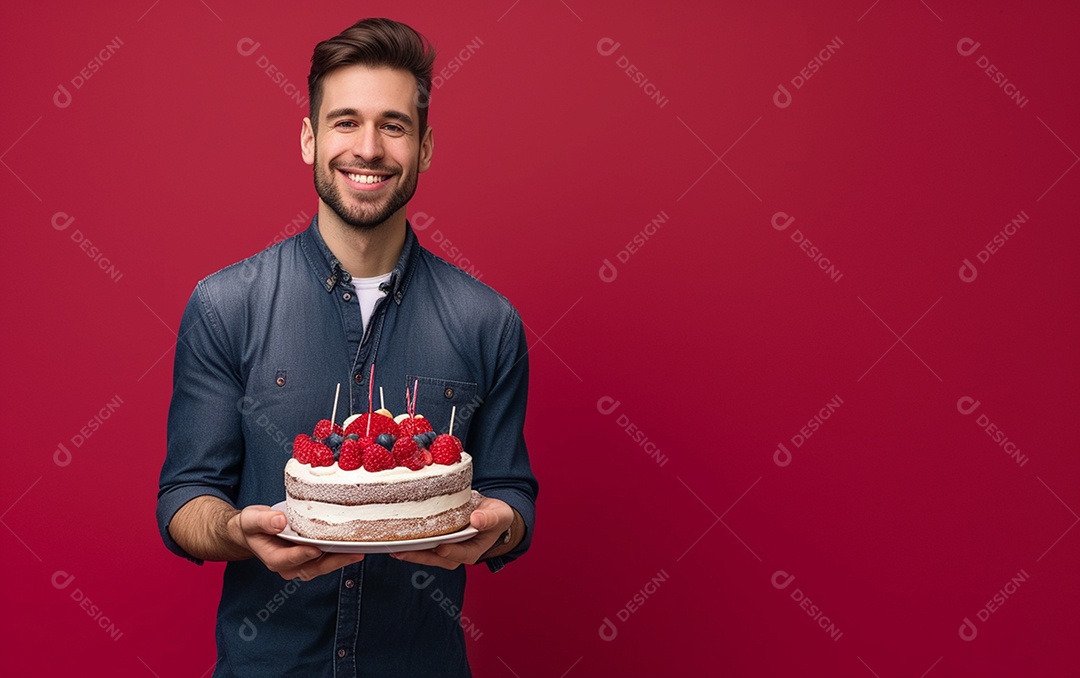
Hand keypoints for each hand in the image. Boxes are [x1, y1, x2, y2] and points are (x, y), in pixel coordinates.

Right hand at [233, 505, 364, 579]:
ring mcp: (300, 565)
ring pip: (322, 566)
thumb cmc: (252, 526)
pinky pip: (326, 560)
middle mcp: (288, 566)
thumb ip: (264, 521)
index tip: (316, 548)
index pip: (289, 559)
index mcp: (273, 558)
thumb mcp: (252, 520)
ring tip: (360, 549)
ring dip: (341, 560)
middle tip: (354, 552)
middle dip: (334, 562)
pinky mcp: (309, 559)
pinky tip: (353, 545)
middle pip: (313, 568)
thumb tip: (280, 521)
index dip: (303, 554)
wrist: (252, 533)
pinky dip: (339, 555)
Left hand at [390, 497, 514, 569]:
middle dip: (419, 555)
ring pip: (426, 555)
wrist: (490, 517)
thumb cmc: (495, 517)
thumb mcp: (499, 515)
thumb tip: (477, 520)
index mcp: (474, 550)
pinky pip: (423, 547)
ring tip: (393, 548)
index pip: (460, 554)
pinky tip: (397, 541)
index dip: (450, 551)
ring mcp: (446, 551)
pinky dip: (411, 545)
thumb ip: (490, 518)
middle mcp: (457, 554)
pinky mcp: (437, 544)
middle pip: (437, 558)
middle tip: (401, 551)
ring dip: (410, 552)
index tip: (440, 546)